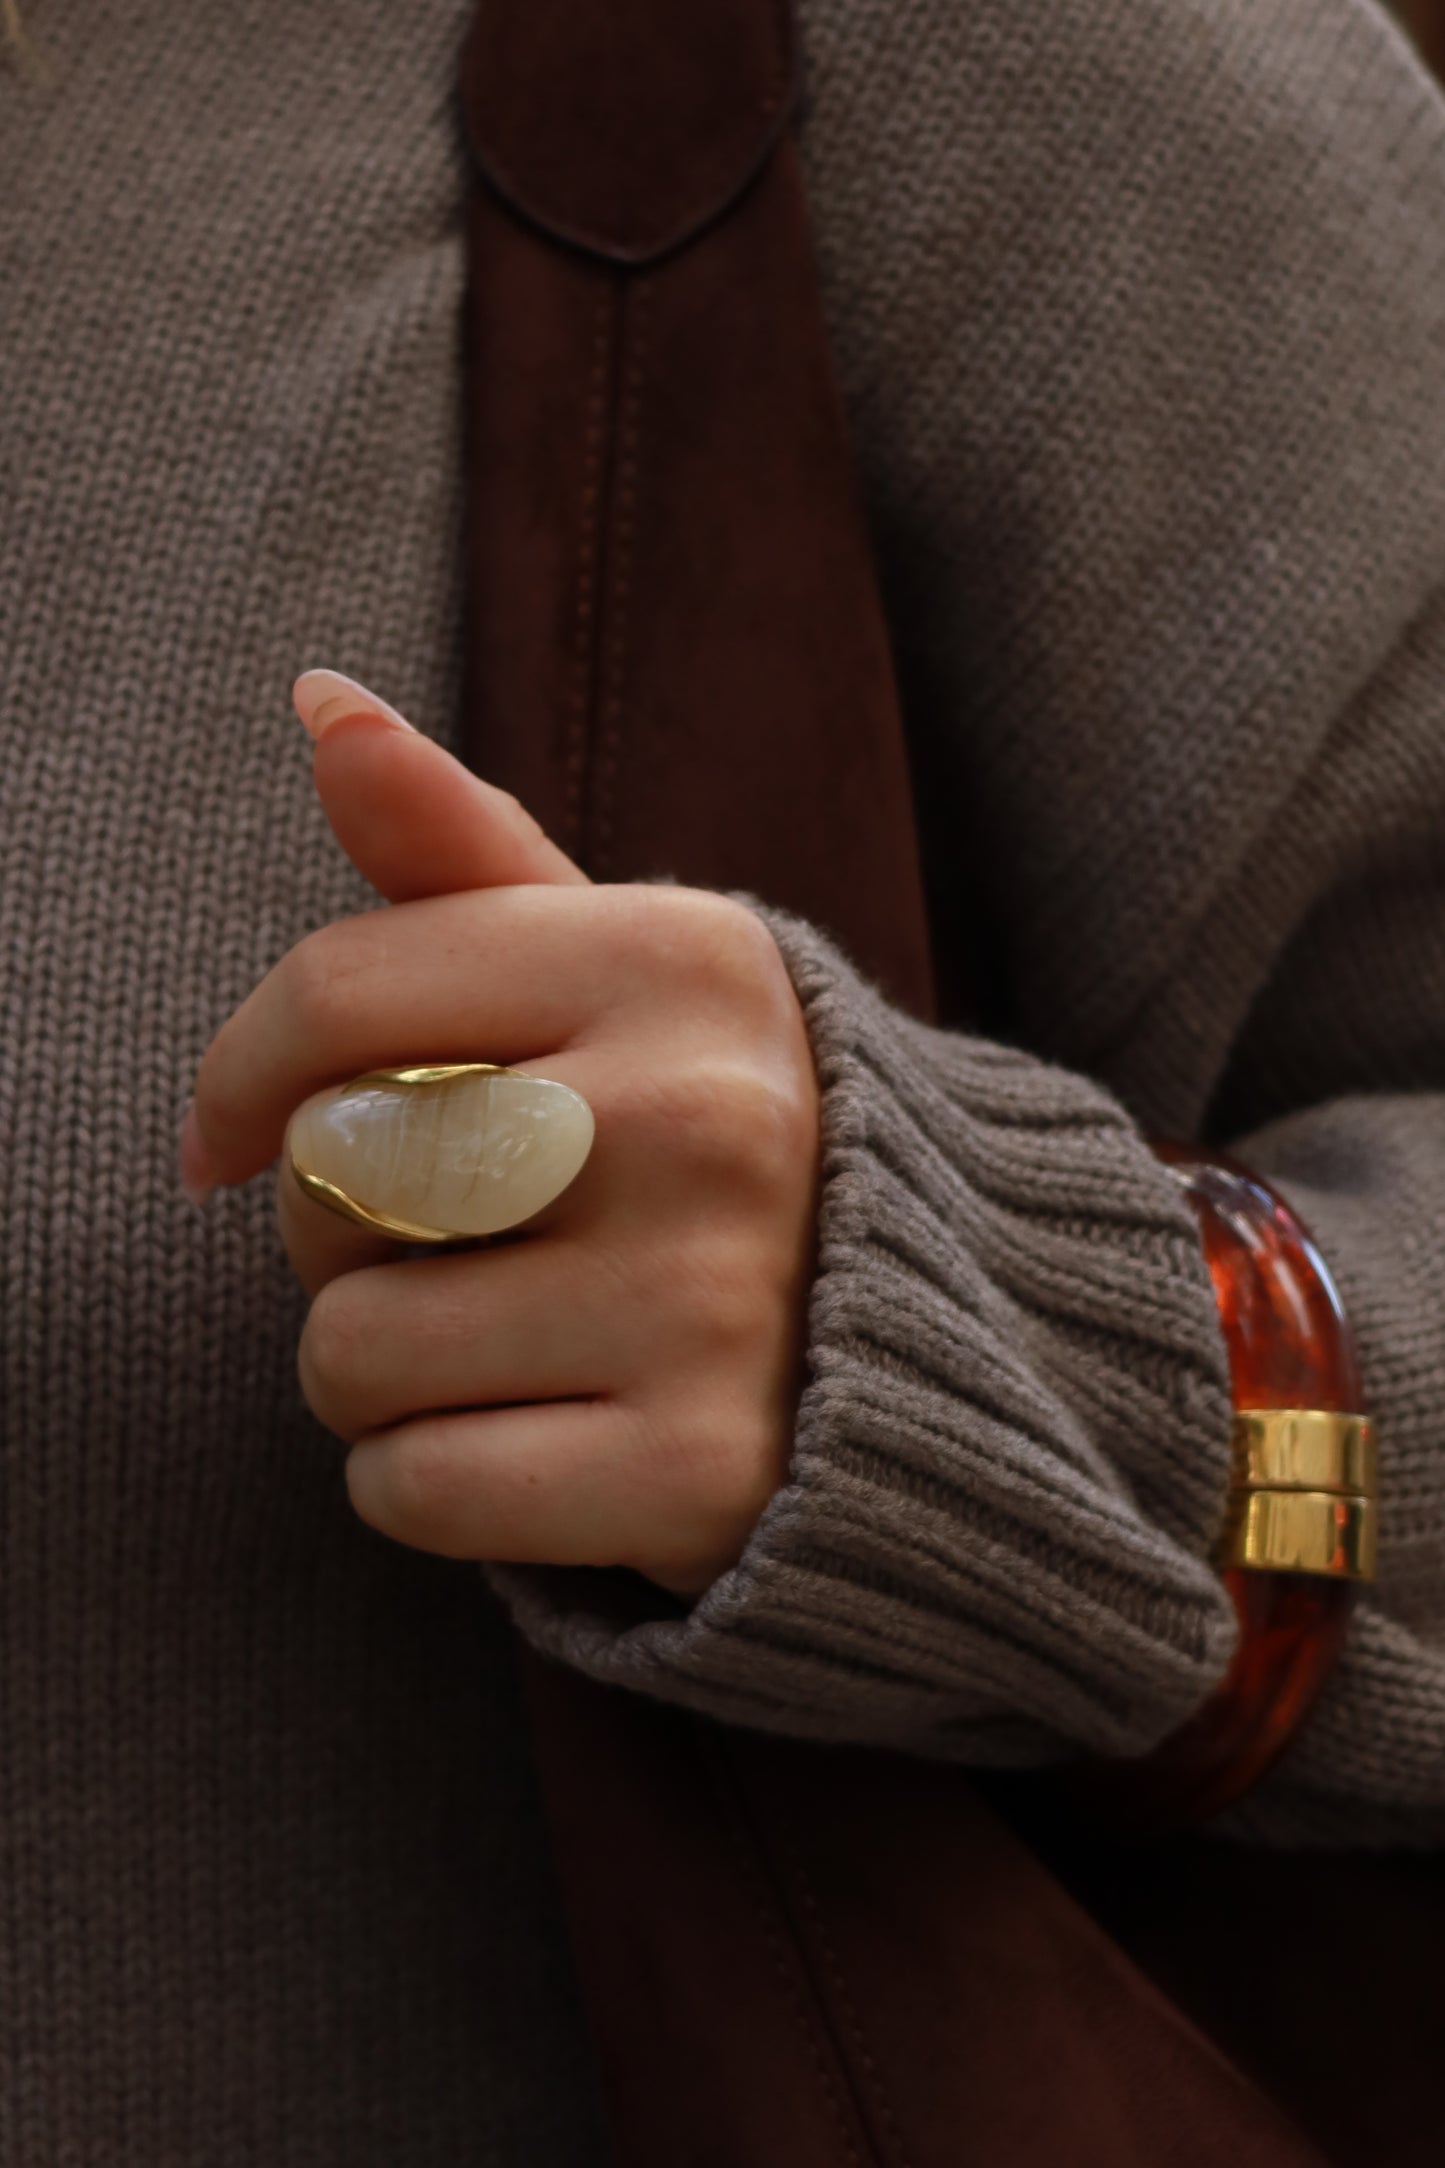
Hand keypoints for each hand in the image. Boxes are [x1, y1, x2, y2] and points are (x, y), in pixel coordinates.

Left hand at [180, 673, 822, 1596]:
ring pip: (352, 1354)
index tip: (227, 1139)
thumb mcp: (639, 978)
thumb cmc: (732, 1141)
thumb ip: (473, 855)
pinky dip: (429, 1482)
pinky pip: (414, 1489)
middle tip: (459, 1247)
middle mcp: (705, 1117)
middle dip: (344, 1230)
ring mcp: (709, 1302)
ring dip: (381, 1374)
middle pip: (334, 1178)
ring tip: (509, 1347)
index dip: (239, 1074)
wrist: (948, 1349)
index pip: (342, 992)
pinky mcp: (700, 1475)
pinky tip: (537, 1442)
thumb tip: (322, 703)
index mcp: (681, 961)